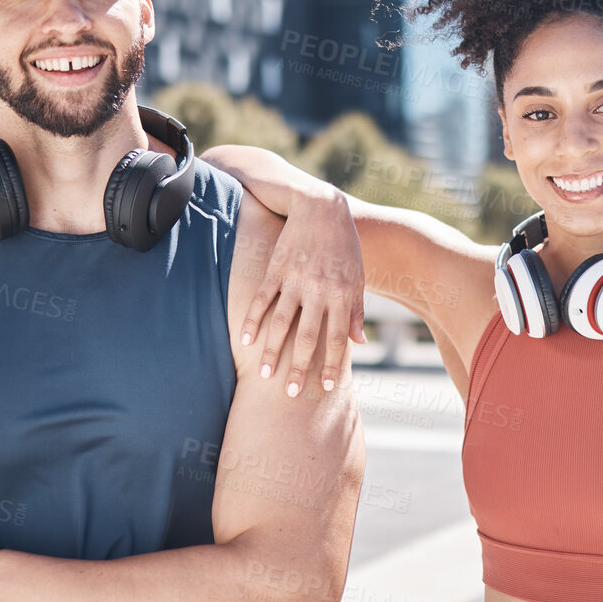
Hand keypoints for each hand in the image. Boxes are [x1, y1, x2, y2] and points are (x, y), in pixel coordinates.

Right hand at [241, 189, 365, 397]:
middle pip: (307, 337)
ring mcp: (295, 280)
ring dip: (271, 351)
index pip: (337, 339)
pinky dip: (252, 320)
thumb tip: (358, 343)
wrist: (321, 208)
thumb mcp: (357, 277)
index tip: (324, 387)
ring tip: (264, 374)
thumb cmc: (344, 246)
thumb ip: (356, 310)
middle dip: (298, 367)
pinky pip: (262, 299)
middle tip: (289, 393)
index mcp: (343, 294)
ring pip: (281, 322)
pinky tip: (245, 340)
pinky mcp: (276, 269)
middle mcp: (319, 290)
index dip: (331, 364)